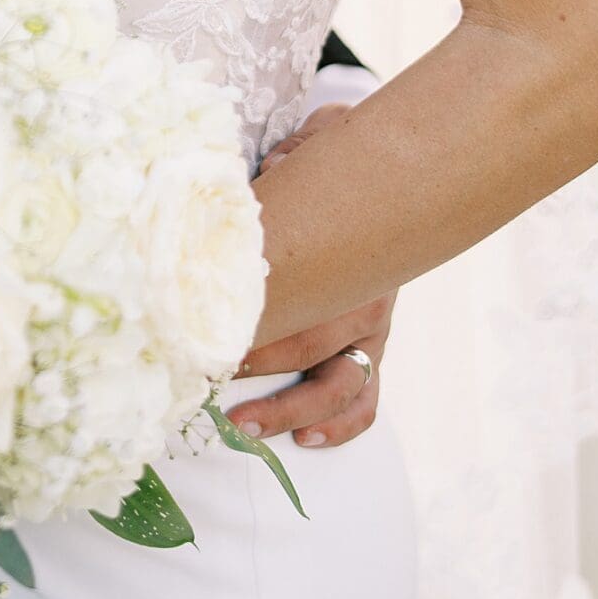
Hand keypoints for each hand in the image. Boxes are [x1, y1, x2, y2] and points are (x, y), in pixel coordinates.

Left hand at [231, 107, 395, 448]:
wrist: (395, 168)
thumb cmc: (329, 171)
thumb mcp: (301, 160)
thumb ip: (274, 173)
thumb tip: (238, 181)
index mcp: (343, 255)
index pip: (289, 294)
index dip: (245, 317)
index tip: (202, 332)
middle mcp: (362, 297)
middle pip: (307, 343)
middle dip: (254, 365)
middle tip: (203, 377)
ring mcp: (372, 328)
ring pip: (338, 383)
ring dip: (291, 408)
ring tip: (243, 424)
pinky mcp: (373, 347)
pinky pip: (365, 397)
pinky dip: (341, 424)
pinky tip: (307, 438)